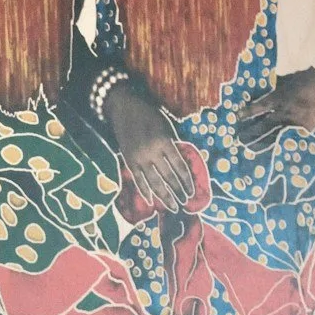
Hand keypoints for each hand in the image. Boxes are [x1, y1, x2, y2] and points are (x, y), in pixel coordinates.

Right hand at [107, 85, 199, 212]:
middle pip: (168, 177)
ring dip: (164, 196)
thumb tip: (181, 164)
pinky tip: (151, 201)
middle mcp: (152, 152)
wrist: (123, 108)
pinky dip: (145, 191)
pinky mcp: (128, 161)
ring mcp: (138, 158)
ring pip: (153, 182)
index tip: (192, 192)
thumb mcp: (165, 125)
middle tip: (185, 203)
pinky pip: (138, 180)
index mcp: (164, 141)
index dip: (187, 180)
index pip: (179, 166)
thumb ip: (172, 143)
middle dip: (177, 191)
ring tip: (172, 207)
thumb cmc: (148, 114)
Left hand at [235, 67, 314, 145]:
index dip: (248, 113)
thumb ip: (273, 87)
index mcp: (278, 98)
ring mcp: (295, 121)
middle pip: (265, 126)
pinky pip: (291, 138)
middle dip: (251, 134)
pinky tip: (274, 152)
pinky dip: (282, 145)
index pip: (259, 108)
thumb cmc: (304, 78)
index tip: (237, 118)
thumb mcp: (286, 80)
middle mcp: (285, 111)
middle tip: (239, 141)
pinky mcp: (306, 128)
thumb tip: (258, 88)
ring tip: (251, 150)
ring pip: (276, 135)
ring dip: (263, 143)